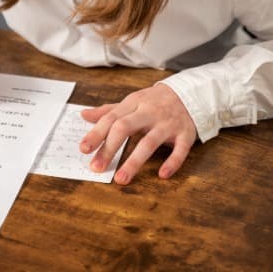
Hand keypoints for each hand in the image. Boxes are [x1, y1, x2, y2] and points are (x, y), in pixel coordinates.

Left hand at [80, 84, 196, 184]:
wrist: (189, 92)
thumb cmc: (154, 101)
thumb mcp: (132, 101)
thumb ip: (108, 111)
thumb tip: (84, 115)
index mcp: (134, 103)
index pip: (111, 118)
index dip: (96, 133)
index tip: (83, 149)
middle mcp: (150, 112)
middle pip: (126, 128)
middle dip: (110, 148)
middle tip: (96, 167)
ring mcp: (168, 123)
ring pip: (150, 142)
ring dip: (134, 161)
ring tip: (121, 178)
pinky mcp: (186, 134)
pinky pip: (180, 150)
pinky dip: (172, 162)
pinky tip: (162, 174)